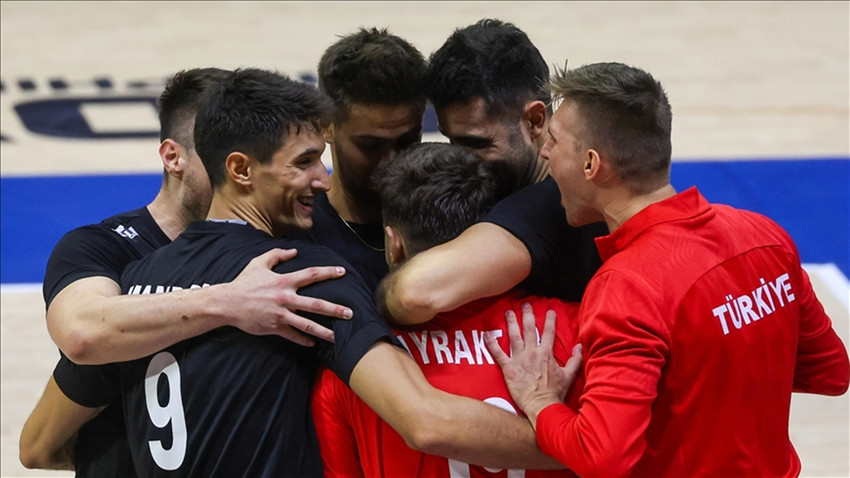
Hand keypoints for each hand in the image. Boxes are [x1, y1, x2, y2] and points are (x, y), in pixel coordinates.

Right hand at [225, 248, 352, 345]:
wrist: (227, 303)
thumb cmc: (243, 283)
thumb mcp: (259, 263)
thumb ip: (277, 255)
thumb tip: (294, 251)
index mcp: (284, 281)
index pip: (311, 275)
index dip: (328, 273)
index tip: (343, 272)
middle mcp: (285, 298)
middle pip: (315, 304)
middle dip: (334, 309)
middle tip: (350, 313)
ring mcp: (280, 314)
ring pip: (306, 324)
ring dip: (323, 331)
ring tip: (337, 337)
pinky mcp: (274, 327)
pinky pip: (292, 335)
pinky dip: (303, 340)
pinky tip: (313, 344)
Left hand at [486, 303, 582, 428]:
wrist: (542, 405)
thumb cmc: (555, 392)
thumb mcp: (569, 375)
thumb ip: (575, 359)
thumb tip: (580, 346)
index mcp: (546, 353)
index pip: (548, 331)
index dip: (549, 319)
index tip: (549, 310)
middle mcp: (532, 352)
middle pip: (529, 329)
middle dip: (527, 315)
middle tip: (525, 304)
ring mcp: (519, 359)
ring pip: (513, 336)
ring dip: (511, 323)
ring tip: (508, 312)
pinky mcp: (508, 368)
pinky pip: (498, 353)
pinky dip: (492, 343)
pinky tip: (487, 334)